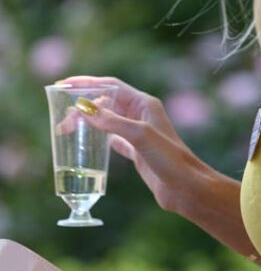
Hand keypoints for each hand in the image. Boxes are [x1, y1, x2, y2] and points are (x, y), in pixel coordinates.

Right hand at [55, 75, 203, 214]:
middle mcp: (142, 115)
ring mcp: (139, 133)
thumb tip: (83, 108)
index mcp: (144, 103)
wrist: (186, 187)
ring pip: (109, 121)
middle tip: (64, 124)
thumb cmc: (169, 158)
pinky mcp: (137, 152)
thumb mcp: (140, 136)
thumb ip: (113, 122)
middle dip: (84, 108)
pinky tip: (90, 141)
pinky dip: (100, 137)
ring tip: (68, 130)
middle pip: (107, 103)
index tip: (65, 84)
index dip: (88, 83)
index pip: (111, 86)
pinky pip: (114, 138)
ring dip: (89, 122)